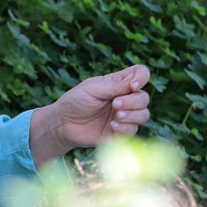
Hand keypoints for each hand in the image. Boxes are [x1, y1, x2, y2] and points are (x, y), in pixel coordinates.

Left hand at [29, 64, 150, 164]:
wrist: (62, 124)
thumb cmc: (75, 101)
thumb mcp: (93, 89)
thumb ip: (115, 86)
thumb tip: (137, 84)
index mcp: (118, 83)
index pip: (141, 74)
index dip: (142, 78)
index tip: (132, 86)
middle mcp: (124, 98)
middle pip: (144, 97)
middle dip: (133, 101)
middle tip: (115, 104)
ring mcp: (124, 115)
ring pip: (144, 114)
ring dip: (133, 115)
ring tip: (116, 116)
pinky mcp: (120, 132)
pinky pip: (134, 130)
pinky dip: (126, 127)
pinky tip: (112, 126)